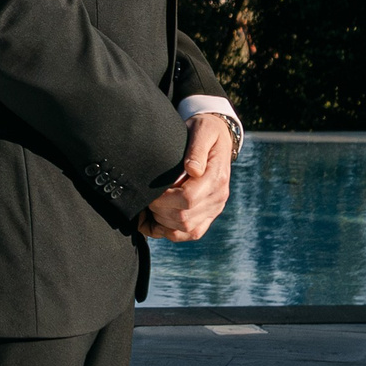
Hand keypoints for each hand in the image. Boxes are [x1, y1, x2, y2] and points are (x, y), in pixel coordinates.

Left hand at [139, 113, 234, 241]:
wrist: (218, 137)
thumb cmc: (206, 132)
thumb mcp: (202, 131)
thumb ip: (196, 150)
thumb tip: (192, 169)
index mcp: (216, 178)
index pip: (188, 199)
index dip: (164, 199)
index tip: (151, 190)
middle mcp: (218, 198)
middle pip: (184, 218)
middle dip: (159, 210)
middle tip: (147, 197)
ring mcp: (214, 209)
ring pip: (186, 230)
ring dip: (162, 222)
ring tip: (149, 207)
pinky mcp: (208, 215)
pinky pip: (190, 234)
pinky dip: (169, 231)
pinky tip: (154, 220)